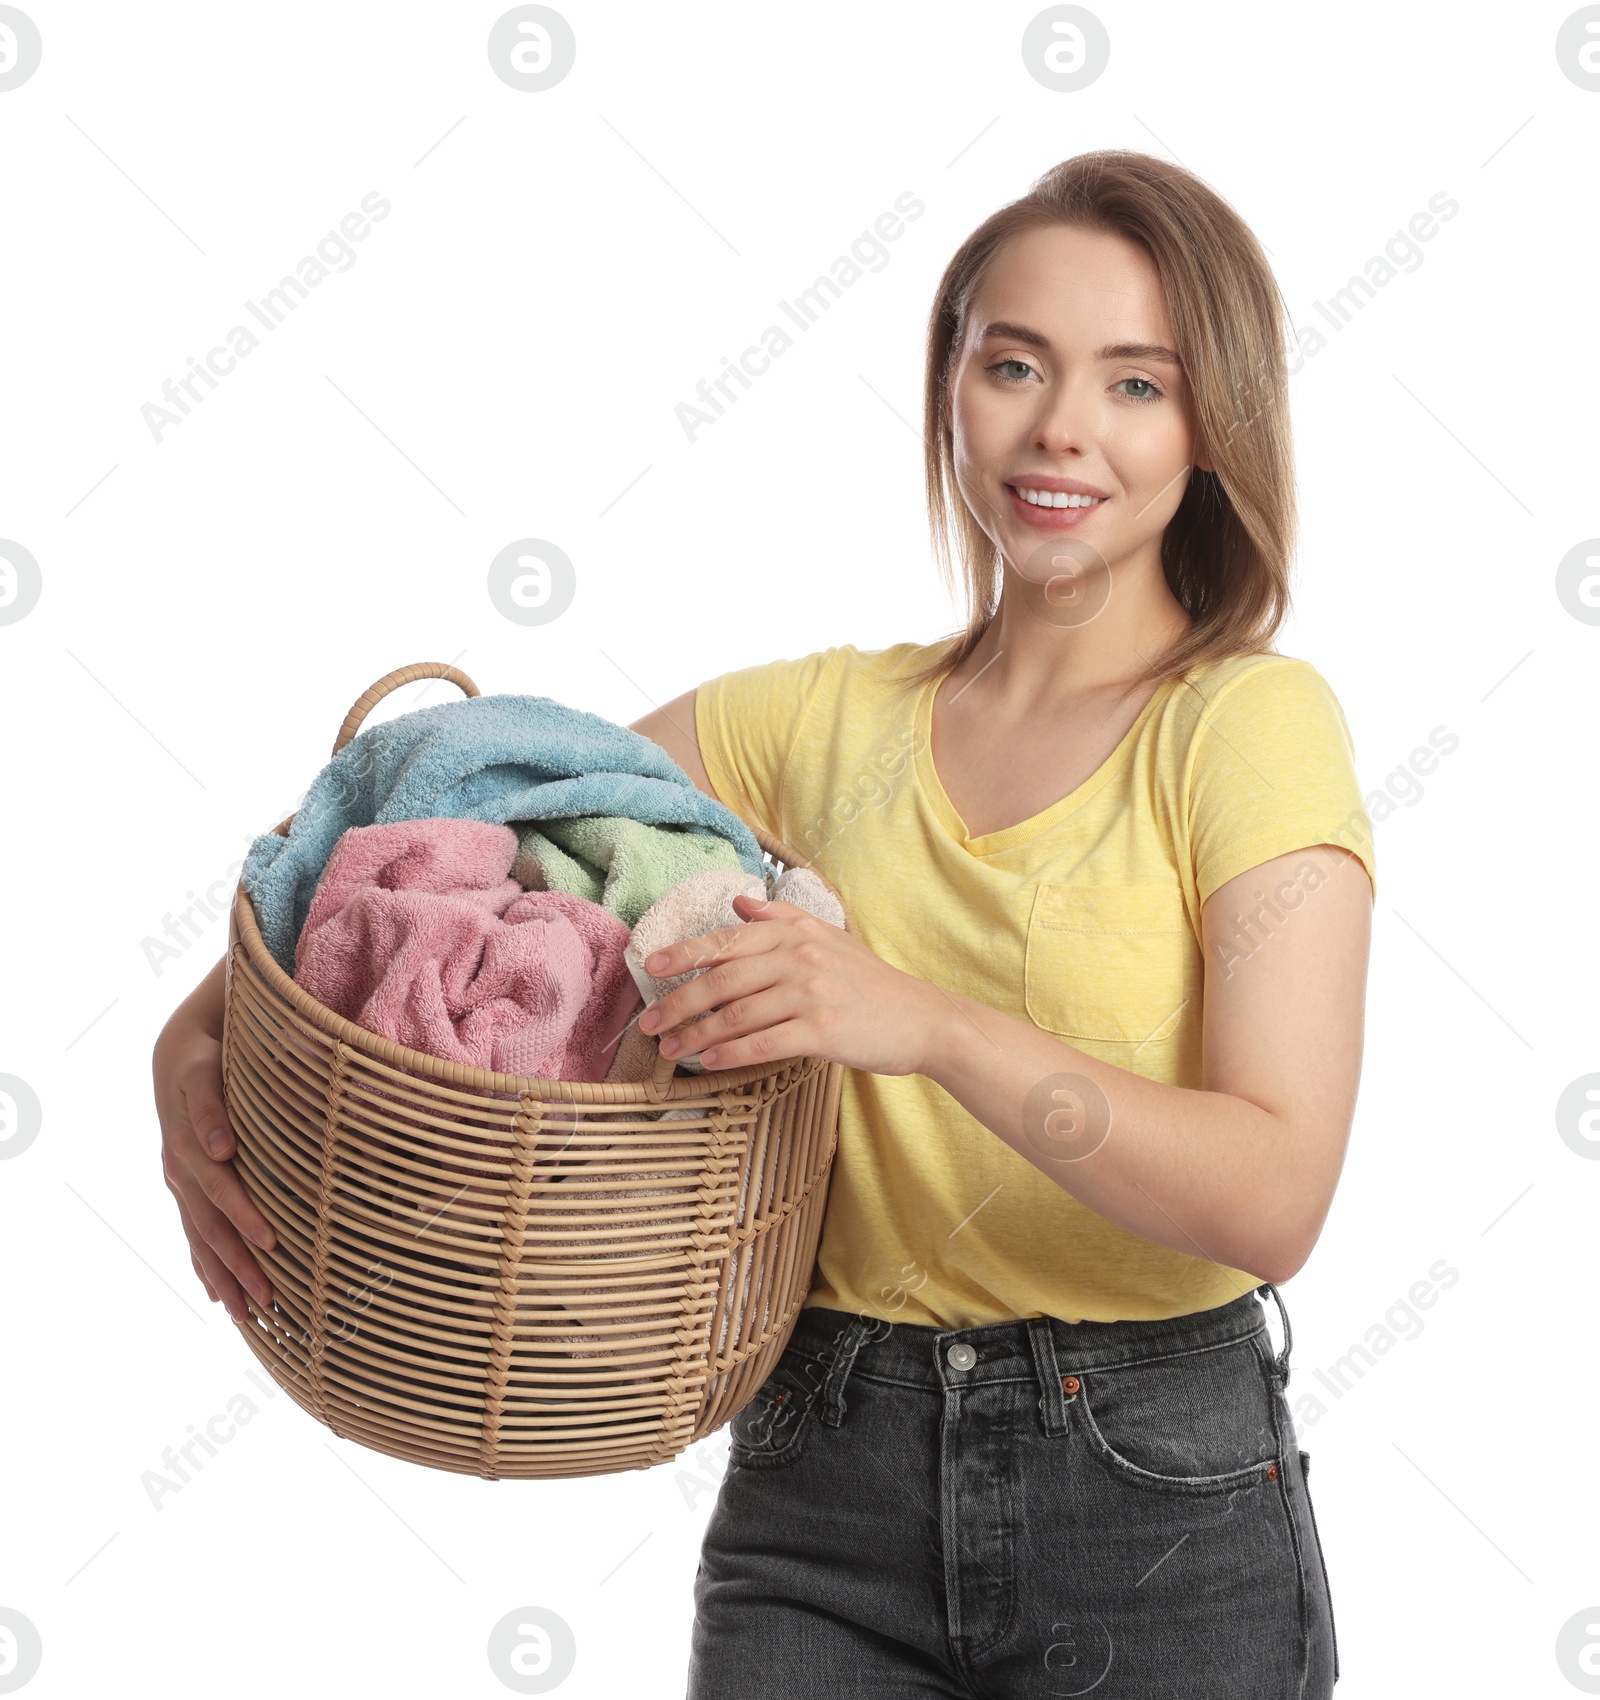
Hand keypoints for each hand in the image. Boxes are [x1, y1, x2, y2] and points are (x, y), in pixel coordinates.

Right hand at [153, 970, 276, 1324]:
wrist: (180, 1055)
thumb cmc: (209, 1061)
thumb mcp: (211, 1071)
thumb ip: (216, 1108)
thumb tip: (222, 1149)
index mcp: (192, 1143)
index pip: (221, 1188)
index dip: (244, 1214)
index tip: (272, 1240)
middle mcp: (182, 1169)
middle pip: (211, 1226)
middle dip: (239, 1265)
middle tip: (269, 1301)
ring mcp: (180, 1184)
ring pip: (201, 1239)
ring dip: (224, 1278)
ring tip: (248, 1315)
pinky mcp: (184, 1190)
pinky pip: (193, 1236)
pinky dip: (204, 1267)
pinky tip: (217, 1296)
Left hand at [635, 892, 940, 1075]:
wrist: (923, 1019)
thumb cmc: (871, 983)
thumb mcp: (831, 939)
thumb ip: (782, 921)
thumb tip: (739, 904)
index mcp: (796, 933)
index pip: (727, 940)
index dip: (685, 953)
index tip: (652, 967)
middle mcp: (800, 958)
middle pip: (723, 979)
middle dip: (680, 1002)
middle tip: (650, 1023)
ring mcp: (811, 994)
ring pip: (736, 1014)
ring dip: (696, 1034)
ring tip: (670, 1050)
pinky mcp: (822, 1031)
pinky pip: (763, 1042)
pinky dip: (730, 1053)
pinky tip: (708, 1062)